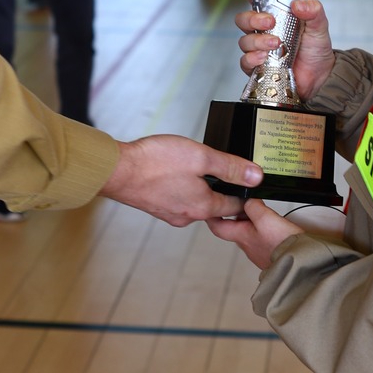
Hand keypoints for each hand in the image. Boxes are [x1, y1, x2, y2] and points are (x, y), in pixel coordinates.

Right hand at [99, 133, 261, 226]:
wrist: (116, 170)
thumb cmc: (154, 163)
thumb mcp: (201, 157)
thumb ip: (230, 167)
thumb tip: (256, 177)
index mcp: (203, 206)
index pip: (236, 206)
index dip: (245, 192)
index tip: (249, 181)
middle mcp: (188, 216)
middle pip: (216, 205)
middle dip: (223, 189)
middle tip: (226, 170)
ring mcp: (171, 213)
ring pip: (196, 202)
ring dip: (202, 187)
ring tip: (199, 167)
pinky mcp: (157, 207)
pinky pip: (179, 199)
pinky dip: (184, 188)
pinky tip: (177, 173)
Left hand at [208, 195, 298, 267]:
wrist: (301, 262)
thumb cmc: (283, 245)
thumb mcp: (266, 218)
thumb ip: (253, 206)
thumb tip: (248, 199)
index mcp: (242, 236)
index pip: (217, 226)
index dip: (212, 215)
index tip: (211, 207)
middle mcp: (248, 246)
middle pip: (236, 227)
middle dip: (239, 214)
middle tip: (245, 202)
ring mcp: (259, 251)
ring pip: (250, 232)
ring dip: (255, 221)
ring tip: (265, 212)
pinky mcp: (271, 254)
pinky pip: (263, 238)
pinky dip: (266, 230)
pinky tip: (276, 226)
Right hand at [236, 0, 335, 102]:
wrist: (320, 76)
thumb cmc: (316, 48)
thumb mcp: (319, 25)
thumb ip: (313, 11)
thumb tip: (299, 4)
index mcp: (275, 14)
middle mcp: (263, 30)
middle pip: (243, 19)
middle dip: (253, 18)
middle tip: (270, 21)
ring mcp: (259, 48)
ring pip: (244, 41)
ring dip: (257, 41)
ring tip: (275, 43)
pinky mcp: (257, 66)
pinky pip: (245, 61)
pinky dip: (252, 58)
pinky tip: (264, 58)